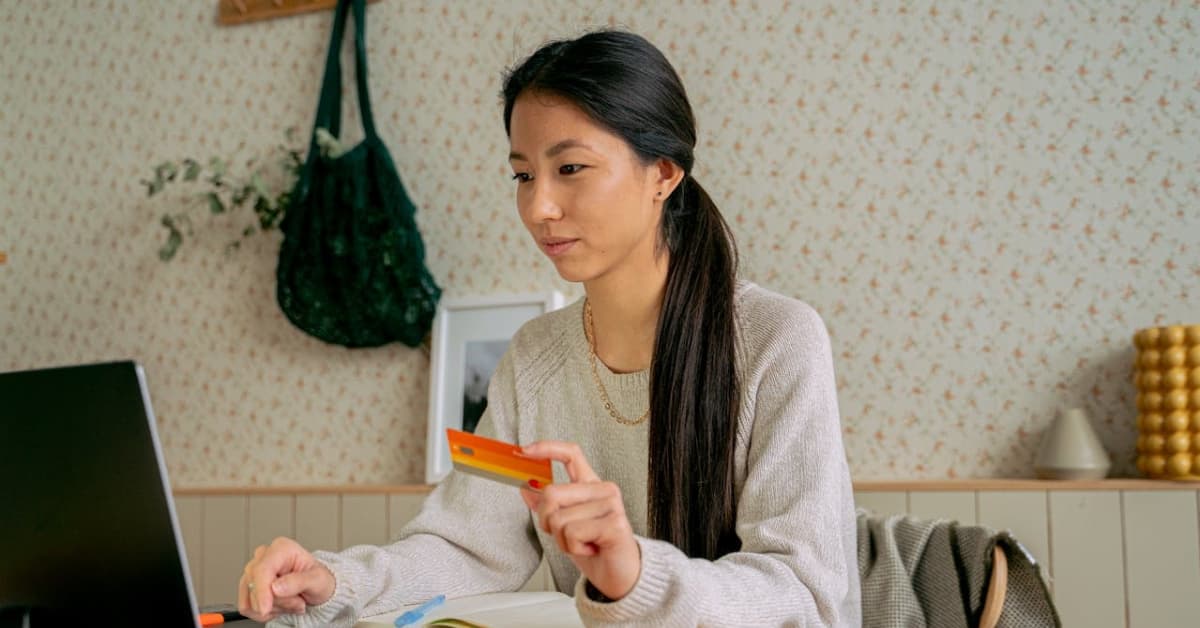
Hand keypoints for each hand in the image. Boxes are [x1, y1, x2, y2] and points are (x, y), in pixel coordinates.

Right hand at [237, 537, 335, 621]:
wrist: (315, 589)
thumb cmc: (317, 580)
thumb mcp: (318, 580)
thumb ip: (299, 582)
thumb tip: (276, 587)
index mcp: (281, 548)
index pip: (262, 569)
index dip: (262, 591)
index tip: (265, 608)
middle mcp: (264, 557)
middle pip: (255, 585)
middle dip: (278, 602)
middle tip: (299, 602)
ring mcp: (253, 571)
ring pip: (250, 599)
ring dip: (274, 608)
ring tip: (292, 602)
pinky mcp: (248, 586)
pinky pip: (247, 607)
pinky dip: (264, 613)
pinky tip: (281, 606)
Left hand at [520, 441, 640, 600]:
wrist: (621, 576)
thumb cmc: (596, 549)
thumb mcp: (564, 526)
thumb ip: (548, 507)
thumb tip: (526, 488)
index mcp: (591, 485)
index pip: (571, 454)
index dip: (547, 448)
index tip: (525, 451)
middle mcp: (603, 490)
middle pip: (551, 493)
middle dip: (548, 522)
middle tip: (568, 535)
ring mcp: (610, 504)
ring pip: (559, 519)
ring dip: (563, 541)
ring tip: (583, 544)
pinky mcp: (614, 523)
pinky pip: (572, 533)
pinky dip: (574, 548)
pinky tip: (591, 549)